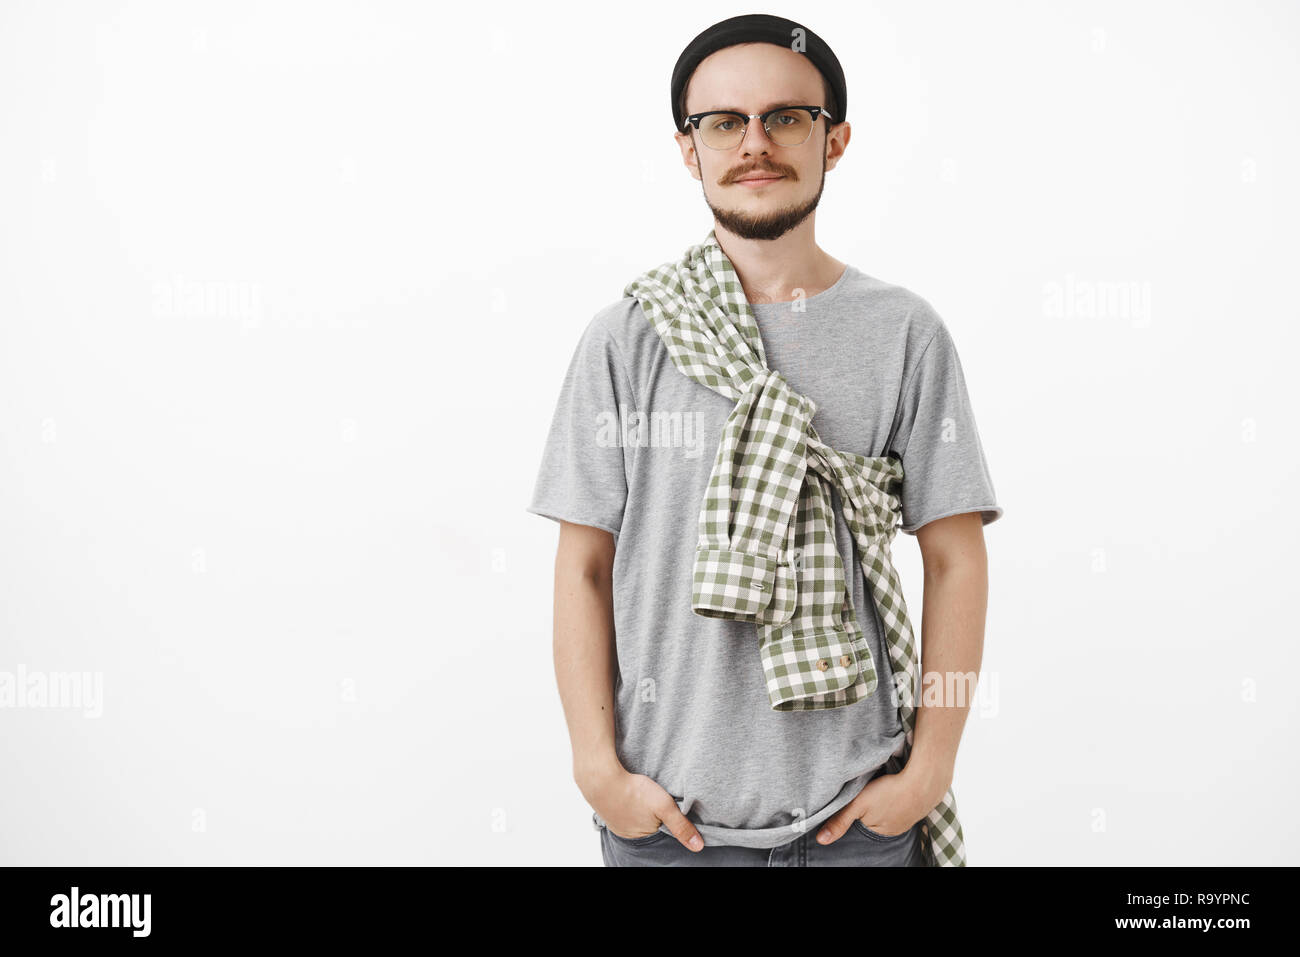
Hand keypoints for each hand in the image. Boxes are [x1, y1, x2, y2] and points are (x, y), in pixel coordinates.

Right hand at [577, 762, 704, 851]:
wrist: (600, 777)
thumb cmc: (633, 791)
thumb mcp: (664, 806)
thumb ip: (681, 826)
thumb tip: (699, 847)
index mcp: (641, 836)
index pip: (660, 829)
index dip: (665, 817)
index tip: (667, 804)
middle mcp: (626, 833)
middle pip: (646, 823)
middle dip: (652, 813)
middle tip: (653, 796)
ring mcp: (613, 821)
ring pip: (633, 814)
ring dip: (638, 806)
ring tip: (641, 793)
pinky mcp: (605, 807)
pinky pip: (621, 807)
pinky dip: (626, 800)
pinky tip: (628, 791)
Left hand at [813, 761, 949, 844]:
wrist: (924, 780)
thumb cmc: (890, 791)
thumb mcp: (859, 804)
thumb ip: (840, 821)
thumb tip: (821, 841)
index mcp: (879, 832)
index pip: (860, 826)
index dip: (855, 814)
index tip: (854, 803)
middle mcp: (894, 830)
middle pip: (875, 821)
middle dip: (870, 811)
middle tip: (869, 795)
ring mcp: (908, 818)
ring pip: (888, 812)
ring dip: (884, 804)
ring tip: (882, 792)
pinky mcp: (916, 805)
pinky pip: (902, 805)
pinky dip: (896, 799)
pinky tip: (894, 790)